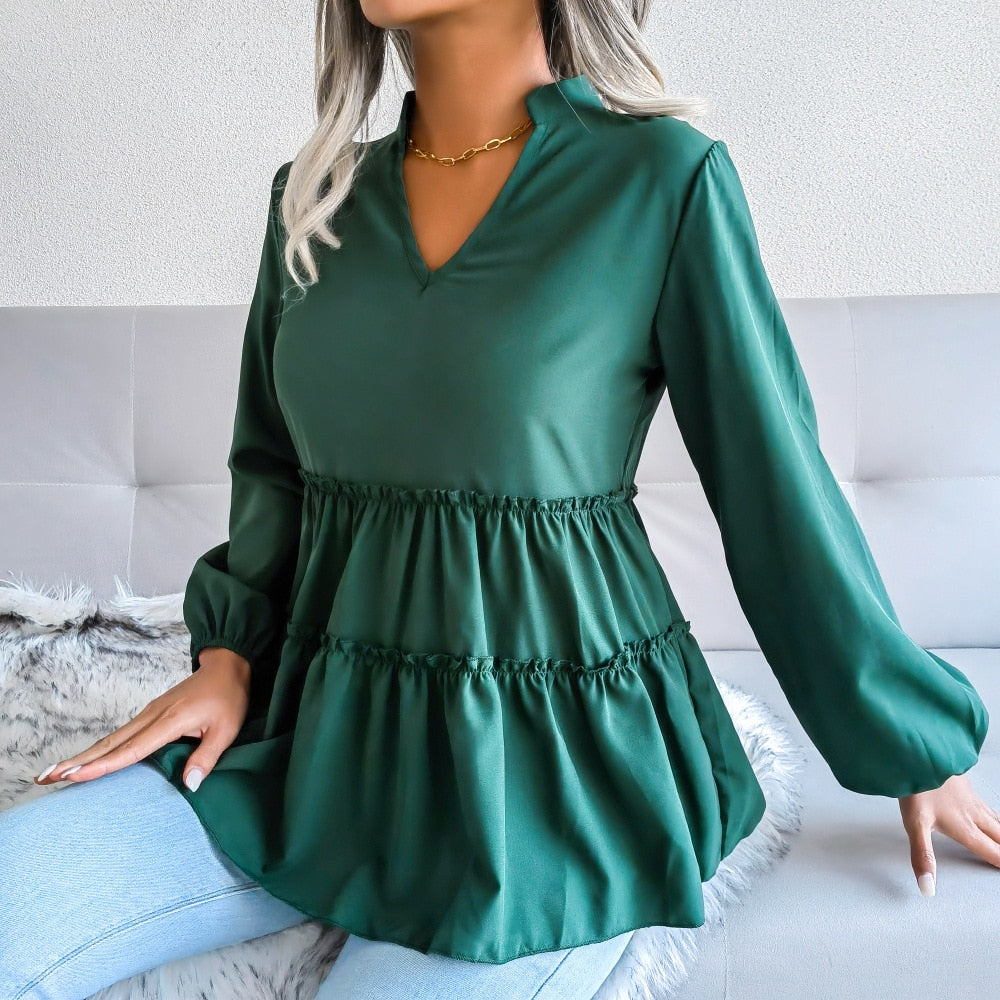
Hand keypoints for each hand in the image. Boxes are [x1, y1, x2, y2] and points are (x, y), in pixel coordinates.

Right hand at [33, 649, 251, 793]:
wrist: (227, 666)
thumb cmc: (229, 697)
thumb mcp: (227, 729)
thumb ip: (207, 758)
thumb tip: (189, 786)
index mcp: (170, 721)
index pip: (131, 749)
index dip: (103, 765)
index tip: (74, 776)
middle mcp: (152, 716)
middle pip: (111, 743)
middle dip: (78, 761)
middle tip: (46, 777)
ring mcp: (149, 713)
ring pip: (113, 738)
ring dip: (85, 755)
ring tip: (56, 772)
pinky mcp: (151, 713)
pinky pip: (123, 734)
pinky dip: (102, 748)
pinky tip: (89, 760)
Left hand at [898, 772, 999, 896]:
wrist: (918, 752)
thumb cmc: (916, 786)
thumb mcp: (915, 825)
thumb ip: (923, 856)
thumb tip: (927, 887)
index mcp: (964, 828)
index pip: (991, 852)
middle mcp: (973, 814)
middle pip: (999, 838)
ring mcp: (971, 799)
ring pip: (997, 821)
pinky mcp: (967, 785)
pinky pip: (989, 807)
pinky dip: (997, 818)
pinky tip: (991, 815)